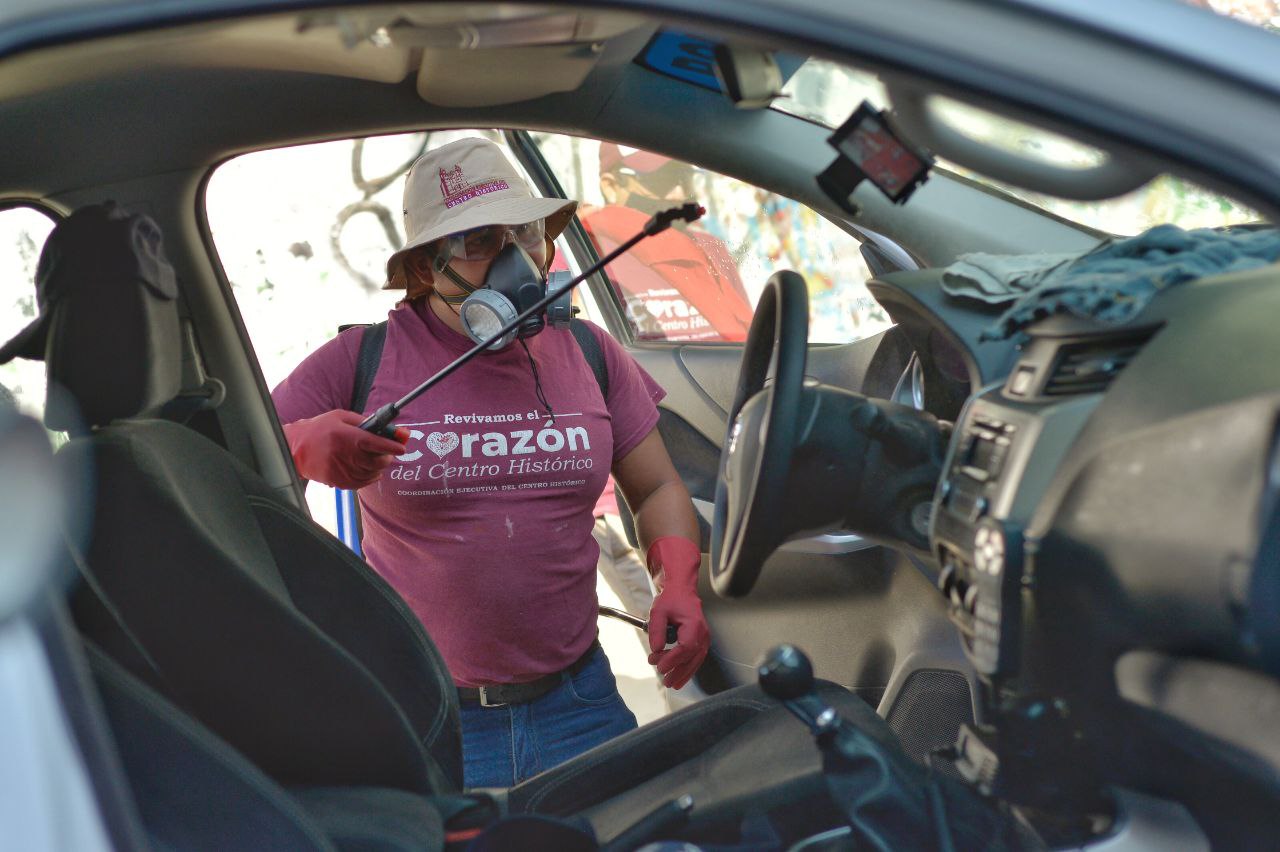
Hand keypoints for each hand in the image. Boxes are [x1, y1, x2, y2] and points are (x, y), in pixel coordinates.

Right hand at [282, 410, 407, 489]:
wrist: (296, 448)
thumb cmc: (322, 428)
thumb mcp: (342, 417)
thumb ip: (368, 422)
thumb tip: (392, 430)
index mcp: (345, 436)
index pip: (374, 442)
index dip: (390, 446)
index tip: (402, 447)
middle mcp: (344, 454)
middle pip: (376, 461)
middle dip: (387, 457)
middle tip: (386, 452)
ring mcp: (341, 470)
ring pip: (372, 473)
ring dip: (378, 467)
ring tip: (374, 459)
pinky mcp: (338, 482)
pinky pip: (363, 483)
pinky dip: (370, 477)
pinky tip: (366, 469)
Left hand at [645, 536, 710, 689]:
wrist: (681, 591)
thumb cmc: (671, 599)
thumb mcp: (658, 612)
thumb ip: (657, 630)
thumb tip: (656, 649)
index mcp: (694, 625)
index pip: (686, 647)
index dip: (673, 659)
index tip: (660, 666)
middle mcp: (703, 633)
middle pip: (692, 657)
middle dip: (677, 670)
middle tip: (664, 679)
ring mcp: (704, 638)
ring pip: (695, 661)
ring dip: (683, 673)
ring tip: (671, 684)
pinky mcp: (701, 642)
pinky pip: (696, 658)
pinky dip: (688, 669)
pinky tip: (679, 678)